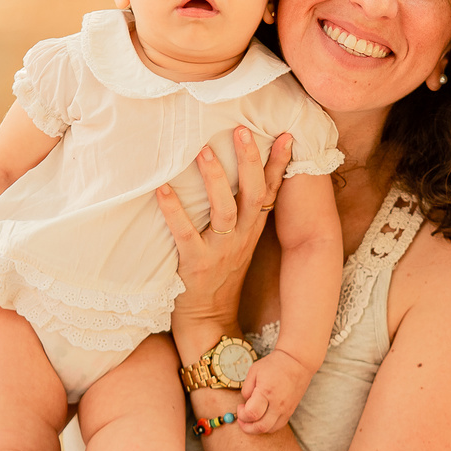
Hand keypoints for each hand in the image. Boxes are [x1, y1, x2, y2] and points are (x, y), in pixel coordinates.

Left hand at [155, 127, 291, 364]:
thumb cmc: (217, 276)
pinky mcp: (196, 264)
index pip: (271, 192)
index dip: (280, 164)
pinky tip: (162, 189)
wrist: (208, 321)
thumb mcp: (237, 243)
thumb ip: (238, 214)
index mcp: (252, 230)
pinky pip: (185, 233)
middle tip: (243, 130)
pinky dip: (174, 210)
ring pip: (225, 210)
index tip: (288, 134)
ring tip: (203, 150)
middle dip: (250, 161)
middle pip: (253, 194)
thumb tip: (230, 175)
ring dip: (216, 179)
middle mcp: (241, 238)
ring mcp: (220, 251)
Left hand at [237, 350, 312, 434]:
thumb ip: (247, 389)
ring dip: (257, 429)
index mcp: (266, 392)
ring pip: (270, 429)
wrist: (297, 362)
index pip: (252, 414)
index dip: (242, 414)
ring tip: (251, 419)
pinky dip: (268, 426)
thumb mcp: (254, 371)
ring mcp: (286, 409)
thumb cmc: (274, 364)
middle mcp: (277, 404)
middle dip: (247, 427)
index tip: (240, 406)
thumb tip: (245, 403)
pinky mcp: (290, 411)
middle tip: (242, 418)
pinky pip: (278, 426)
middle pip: (261, 427)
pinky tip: (262, 418)